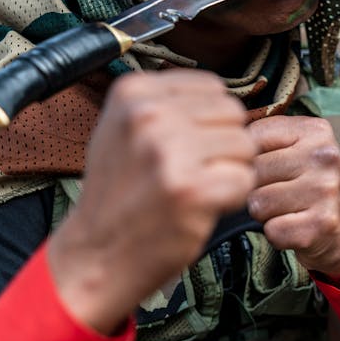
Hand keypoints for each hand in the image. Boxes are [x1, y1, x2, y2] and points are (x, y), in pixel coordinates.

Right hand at [49, 70, 256, 333]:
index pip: (213, 86)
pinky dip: (231, 198)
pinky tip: (199, 207)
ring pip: (244, 144)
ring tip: (193, 188)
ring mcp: (170, 151)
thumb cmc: (116, 192)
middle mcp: (149, 114)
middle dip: (223, 143)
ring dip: (229, 170)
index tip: (183, 146)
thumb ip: (166, 102)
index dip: (209, 120)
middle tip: (191, 171)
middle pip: (233, 112)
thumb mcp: (123, 127)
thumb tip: (220, 93)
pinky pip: (245, 180)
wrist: (95, 254)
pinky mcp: (191, 190)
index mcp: (133, 91)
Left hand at [247, 115, 339, 281]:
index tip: (266, 167)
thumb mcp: (297, 149)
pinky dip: (277, 234)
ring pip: (258, 203)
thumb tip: (220, 142)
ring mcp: (325, 191)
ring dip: (264, 212)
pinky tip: (294, 226)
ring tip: (285, 209)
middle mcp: (324, 157)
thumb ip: (264, 138)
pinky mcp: (321, 225)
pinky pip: (272, 230)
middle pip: (253, 171)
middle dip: (255, 187)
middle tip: (278, 192)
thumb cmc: (309, 184)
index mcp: (315, 130)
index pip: (253, 137)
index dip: (248, 158)